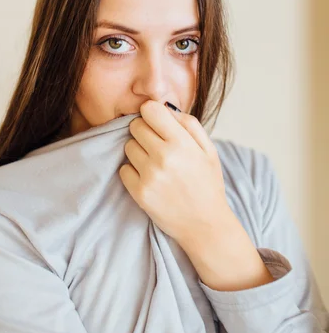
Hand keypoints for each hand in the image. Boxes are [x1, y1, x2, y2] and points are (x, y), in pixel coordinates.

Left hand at [119, 99, 230, 245]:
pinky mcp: (139, 192)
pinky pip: (123, 169)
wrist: (205, 225)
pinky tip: (149, 178)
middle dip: (144, 132)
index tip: (157, 123)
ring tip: (155, 164)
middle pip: (135, 126)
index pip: (149, 109)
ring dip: (138, 152)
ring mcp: (149, 175)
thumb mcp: (208, 149)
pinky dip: (133, 172)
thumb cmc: (207, 183)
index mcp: (182, 142)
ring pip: (128, 146)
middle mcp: (163, 156)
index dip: (151, 114)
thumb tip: (164, 108)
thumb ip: (188, 123)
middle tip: (157, 145)